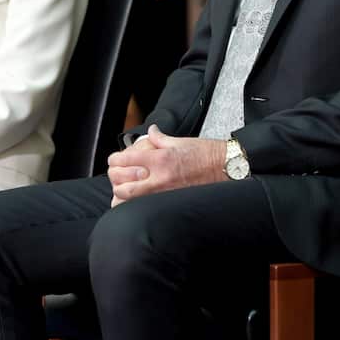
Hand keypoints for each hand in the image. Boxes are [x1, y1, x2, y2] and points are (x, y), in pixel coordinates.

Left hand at [107, 125, 226, 205]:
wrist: (225, 168)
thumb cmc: (207, 154)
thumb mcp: (181, 141)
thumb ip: (160, 138)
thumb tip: (151, 132)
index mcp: (161, 158)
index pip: (126, 160)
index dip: (115, 159)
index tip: (115, 159)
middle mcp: (159, 177)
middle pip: (122, 181)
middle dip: (114, 177)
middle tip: (116, 173)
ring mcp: (163, 193)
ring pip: (128, 199)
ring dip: (121, 193)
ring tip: (122, 187)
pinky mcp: (169, 202)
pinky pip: (142, 206)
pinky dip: (133, 204)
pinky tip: (133, 200)